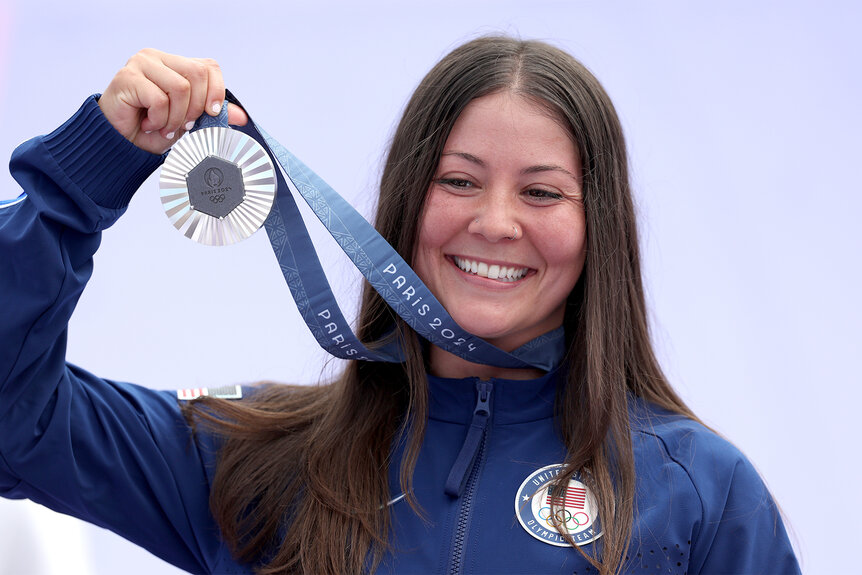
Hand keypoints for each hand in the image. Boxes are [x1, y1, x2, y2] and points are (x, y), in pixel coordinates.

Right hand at [98, 49, 248, 153]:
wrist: (120, 142)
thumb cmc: (153, 129)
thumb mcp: (190, 123)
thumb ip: (214, 115)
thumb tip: (242, 116)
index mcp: (175, 64)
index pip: (208, 66)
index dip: (217, 91)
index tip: (210, 113)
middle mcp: (158, 58)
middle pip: (197, 74)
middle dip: (195, 108)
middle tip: (183, 126)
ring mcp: (141, 64)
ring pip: (180, 88)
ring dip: (176, 117)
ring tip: (164, 127)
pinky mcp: (128, 77)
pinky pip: (159, 99)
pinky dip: (160, 120)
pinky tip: (149, 124)